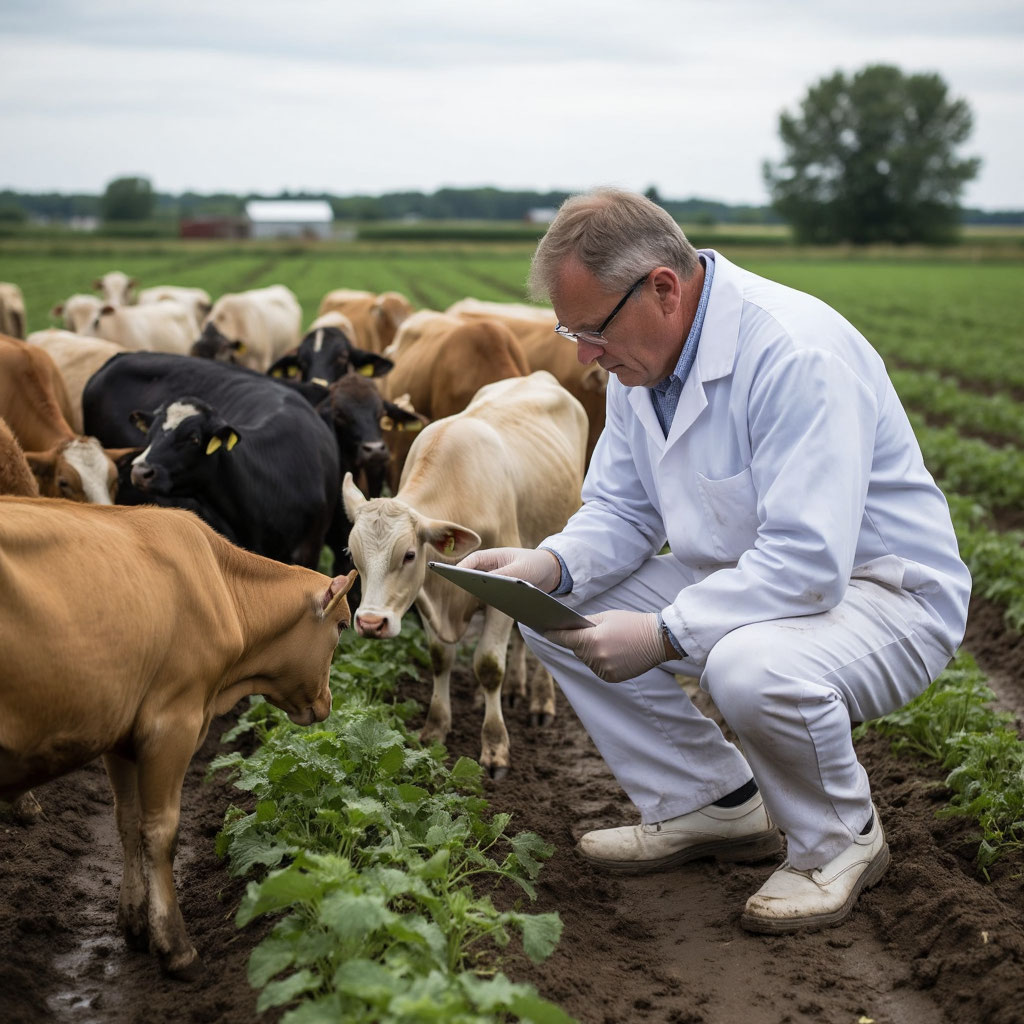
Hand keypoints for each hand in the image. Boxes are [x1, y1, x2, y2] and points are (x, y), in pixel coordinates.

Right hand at [457, 546, 561, 592]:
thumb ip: (503, 575)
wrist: (553, 572)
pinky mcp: (504, 588)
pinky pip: (494, 592)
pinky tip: (494, 601)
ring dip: (480, 589)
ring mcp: (499, 577)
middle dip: (467, 579)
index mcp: (496, 555)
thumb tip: (485, 583)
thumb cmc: (536, 564)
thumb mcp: (520, 570)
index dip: (463, 566)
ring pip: (484, 584)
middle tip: (460, 587)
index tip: (455, 574)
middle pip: (476, 572)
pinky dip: (492, 596)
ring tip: (478, 595)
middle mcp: (495, 566)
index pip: (475, 559)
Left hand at [545, 610, 665, 682]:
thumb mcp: (607, 617)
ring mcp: (604, 669)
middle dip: (579, 641)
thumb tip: (570, 627)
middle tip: (586, 633)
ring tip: (606, 642)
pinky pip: (598, 669)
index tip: (544, 631)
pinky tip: (612, 652)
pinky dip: (600, 661)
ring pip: (587, 660)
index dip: (553, 634)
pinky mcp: (611, 678)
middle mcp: (596, 657)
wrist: (658, 640)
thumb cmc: (632, 623)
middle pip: (577, 649)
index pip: (565, 639)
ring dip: (590, 652)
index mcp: (593, 639)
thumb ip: (586, 623)